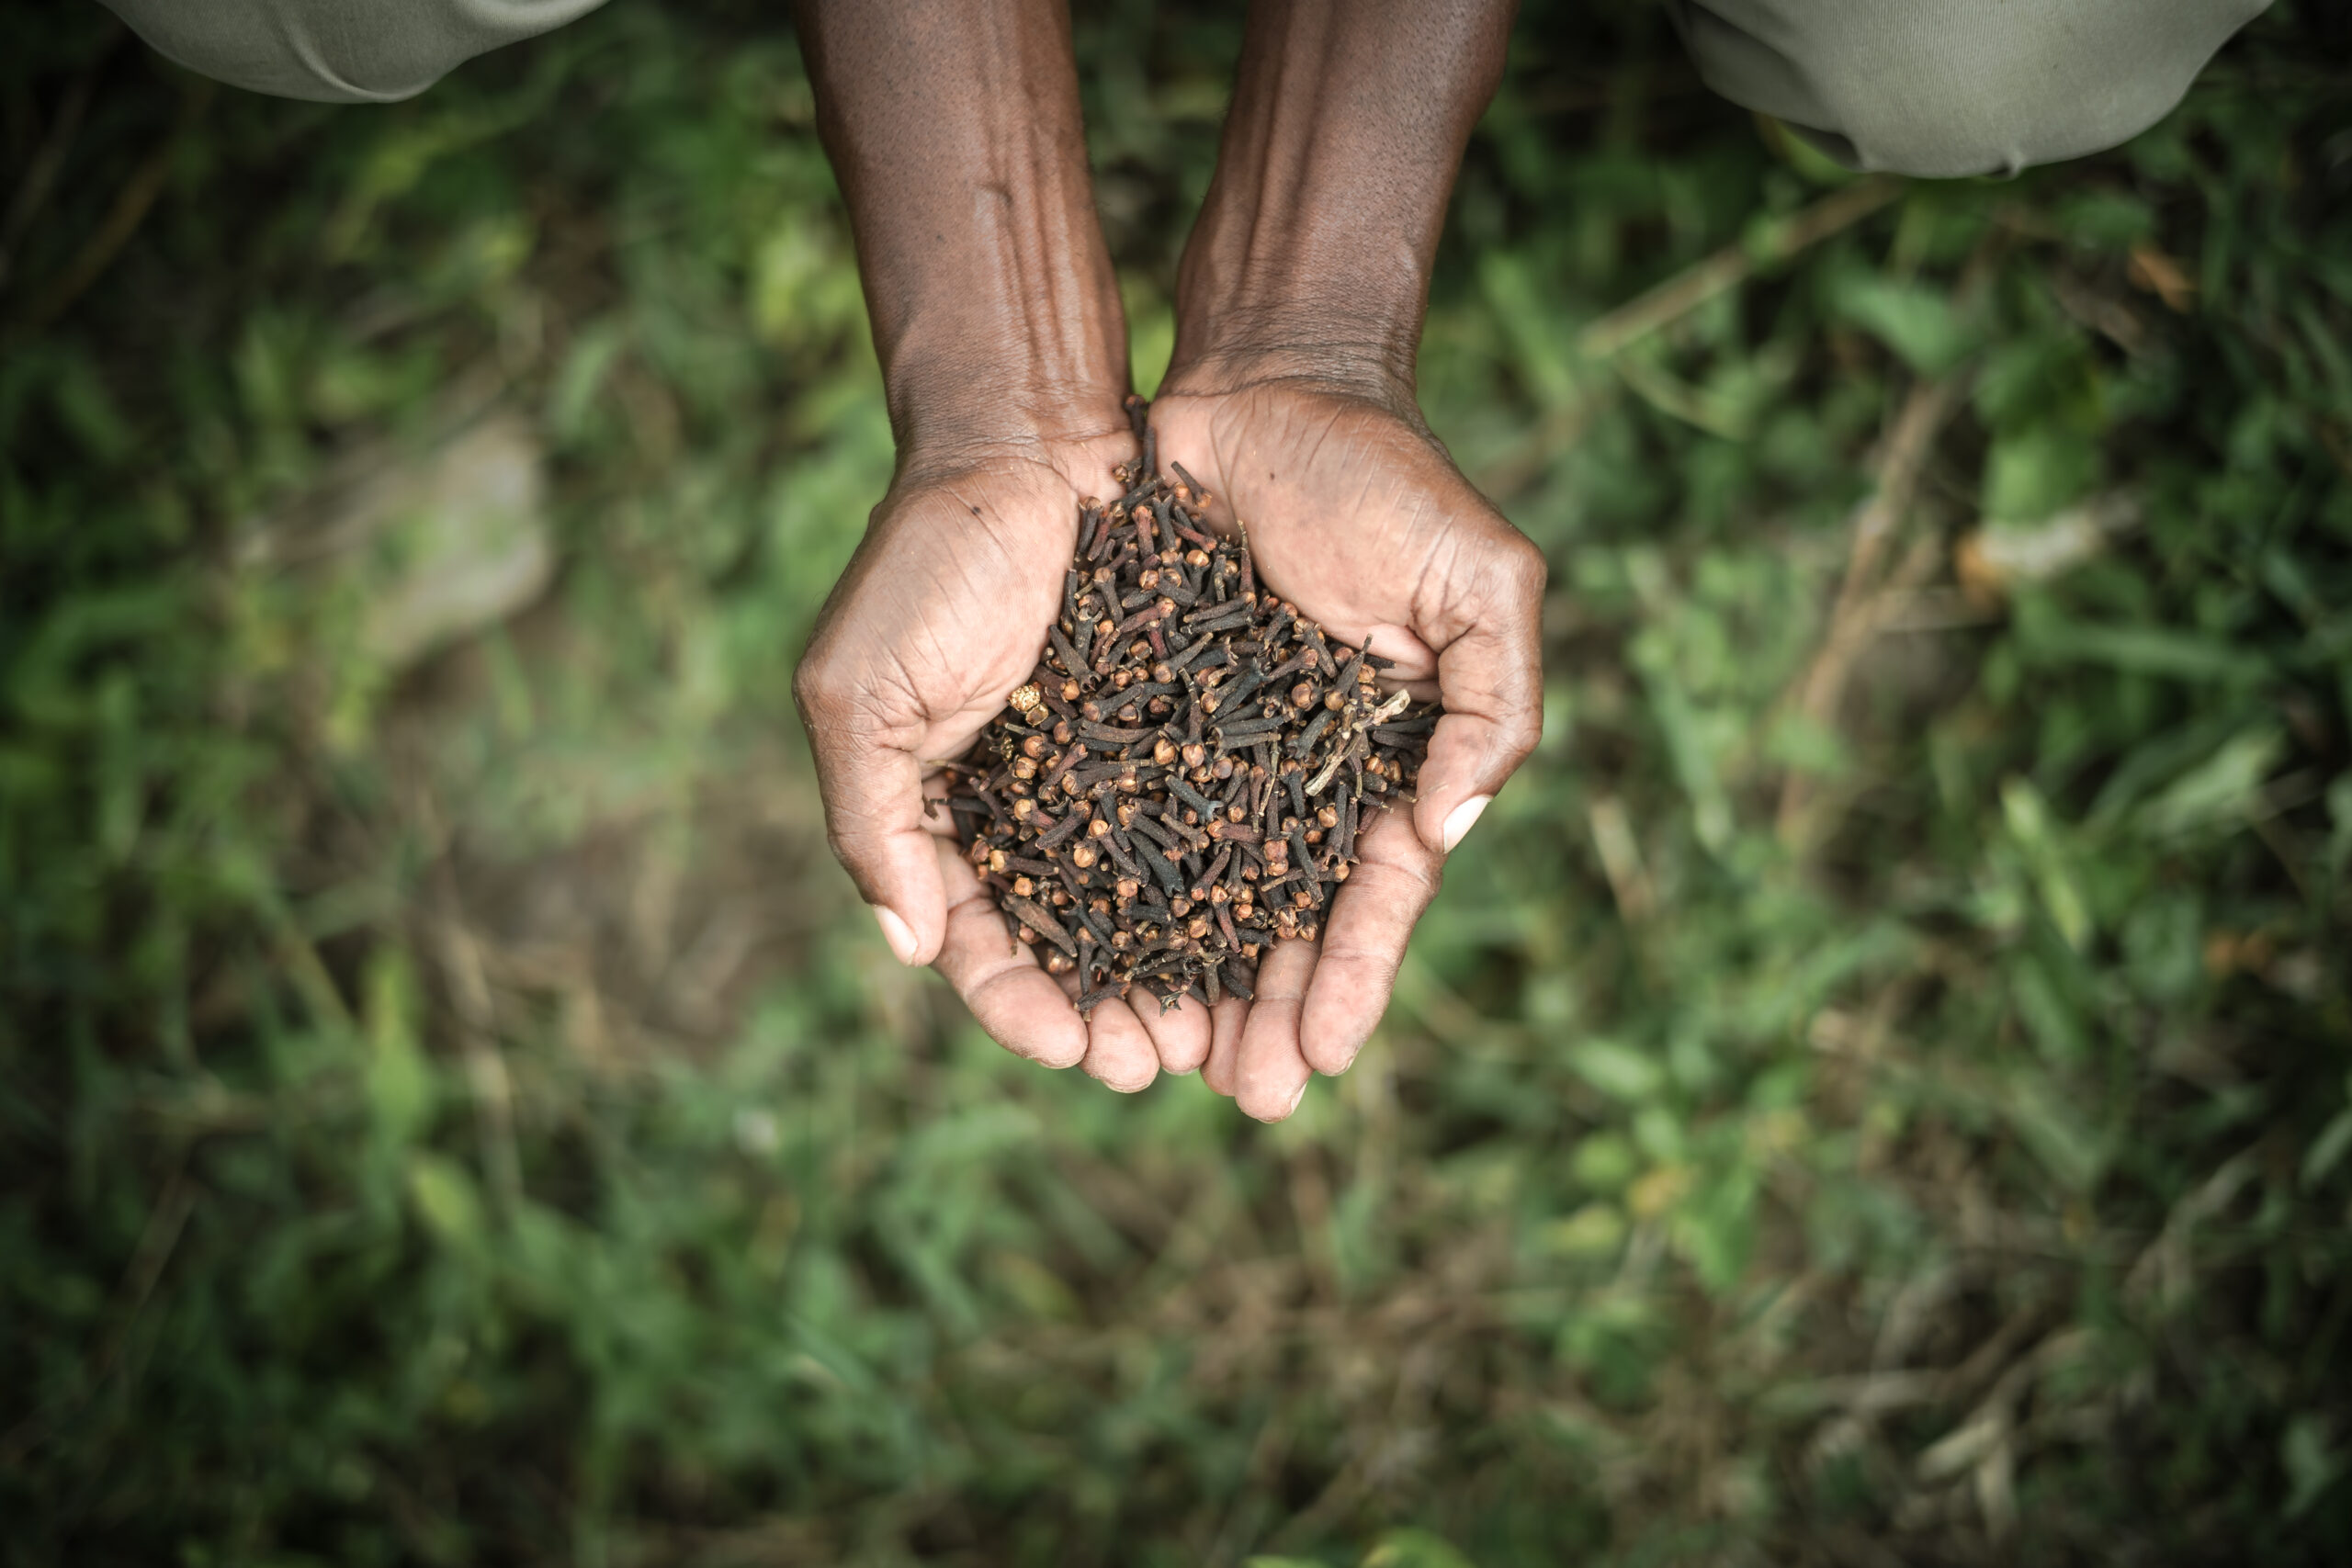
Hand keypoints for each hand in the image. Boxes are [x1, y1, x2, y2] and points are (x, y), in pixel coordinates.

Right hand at [793, 426, 1226, 1092]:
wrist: (1031, 443)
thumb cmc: (928, 563)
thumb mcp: (861, 693)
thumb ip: (873, 820)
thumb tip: (909, 948)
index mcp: (947, 818)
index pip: (979, 944)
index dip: (1019, 1006)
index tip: (1071, 1050)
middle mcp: (1036, 814)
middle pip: (1079, 950)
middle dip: (1116, 1019)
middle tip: (1164, 1069)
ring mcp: (1114, 777)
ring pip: (1157, 908)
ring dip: (1188, 982)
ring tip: (1229, 1039)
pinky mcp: (1189, 732)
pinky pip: (1220, 829)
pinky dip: (1241, 893)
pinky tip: (1276, 940)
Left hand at [1149, 371, 1545, 1118]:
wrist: (1267, 384)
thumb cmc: (1389, 480)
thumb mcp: (1482, 581)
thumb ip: (1490, 704)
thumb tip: (1447, 832)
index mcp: (1387, 763)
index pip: (1377, 894)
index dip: (1354, 976)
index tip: (1322, 1058)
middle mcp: (1299, 777)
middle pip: (1282, 922)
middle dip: (1266, 1015)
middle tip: (1242, 1100)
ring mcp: (1212, 752)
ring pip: (1191, 893)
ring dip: (1179, 984)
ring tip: (1149, 1065)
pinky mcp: (1133, 715)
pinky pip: (1108, 815)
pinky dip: (1095, 890)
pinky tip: (1074, 958)